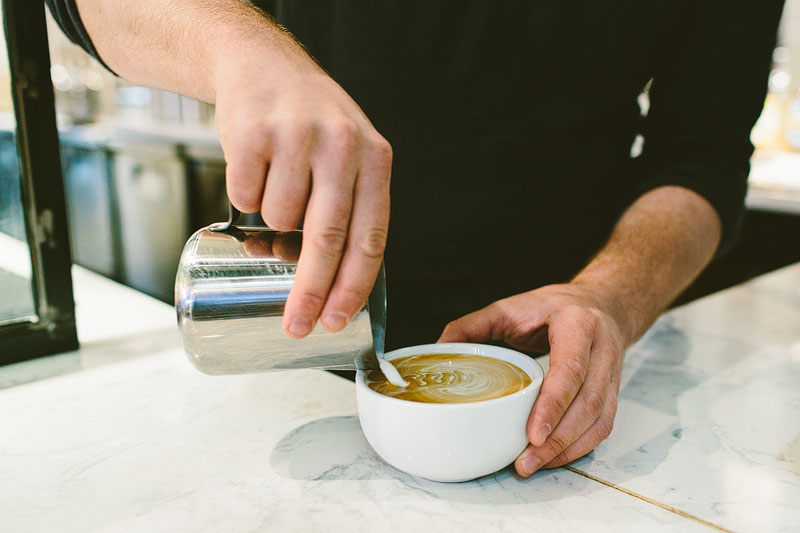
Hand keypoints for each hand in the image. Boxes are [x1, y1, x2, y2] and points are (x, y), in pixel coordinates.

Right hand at [214, 36, 391, 338]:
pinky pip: (244, 196)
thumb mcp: (352, 151)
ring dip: (272, 223)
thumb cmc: (312, 121)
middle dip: (311, 292)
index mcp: (374, 158)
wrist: (261, 63)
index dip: (353, 287)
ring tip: (277, 185)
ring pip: (279, 219)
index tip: (336, 321)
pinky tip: (255, 168)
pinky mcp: (252, 133)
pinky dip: (244, 196)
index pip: (370, 238)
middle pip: (327, 239)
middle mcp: (341, 145)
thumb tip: (338, 281)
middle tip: (297, 325)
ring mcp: (296, 137)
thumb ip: (355, 203)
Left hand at [437, 283, 627, 476]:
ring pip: (599, 418)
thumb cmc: (552, 307)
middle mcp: (601, 348)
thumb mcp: (511, 307)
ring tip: (533, 464)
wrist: (601, 303)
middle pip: (587, 401)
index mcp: (577, 323)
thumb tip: (440, 348)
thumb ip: (474, 325)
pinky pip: (603, 425)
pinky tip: (554, 457)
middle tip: (525, 460)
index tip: (533, 434)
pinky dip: (579, 446)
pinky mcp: (613, 391)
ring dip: (567, 448)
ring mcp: (612, 372)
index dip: (554, 402)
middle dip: (558, 438)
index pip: (571, 367)